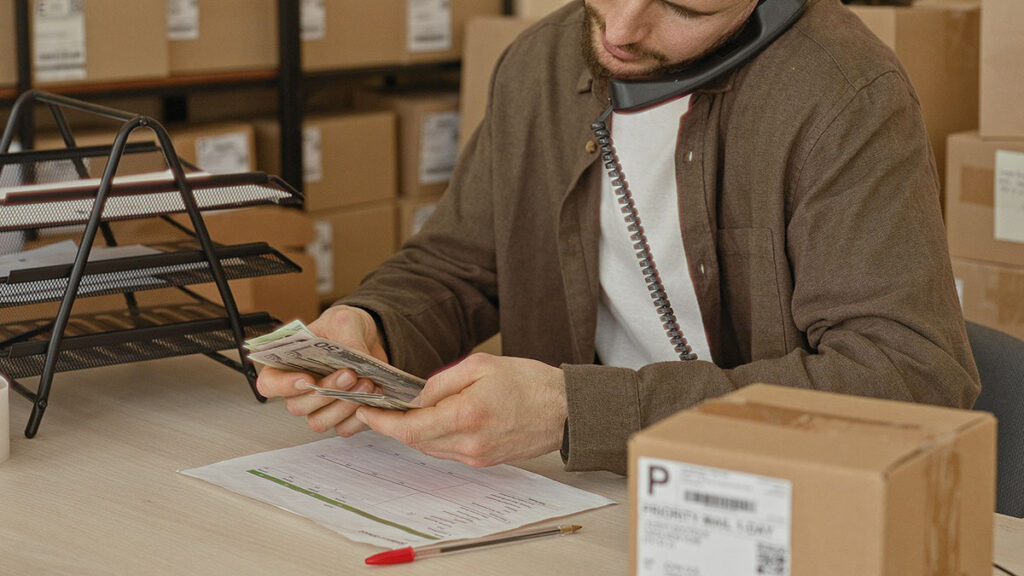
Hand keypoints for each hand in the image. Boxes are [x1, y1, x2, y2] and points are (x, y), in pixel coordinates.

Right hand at [255, 305, 387, 435]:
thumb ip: (348, 338)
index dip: (283, 386)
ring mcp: (319, 406)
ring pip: (319, 421)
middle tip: (349, 374)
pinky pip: (343, 428)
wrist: (369, 338)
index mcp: (288, 363)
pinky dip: (358, 416)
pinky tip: (371, 396)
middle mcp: (299, 390)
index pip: (270, 383)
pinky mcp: (341, 415)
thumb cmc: (344, 327)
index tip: (307, 379)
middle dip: (326, 392)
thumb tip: (359, 358)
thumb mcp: (345, 320)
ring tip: (366, 383)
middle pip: (297, 406)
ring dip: (343, 406)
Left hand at [355, 353, 567, 466]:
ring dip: (413, 433)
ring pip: (430, 448)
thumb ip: (442, 382)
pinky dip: (433, 437)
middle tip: (377, 408)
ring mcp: (477, 456)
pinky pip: (448, 451)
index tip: (365, 412)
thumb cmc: (529, 382)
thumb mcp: (481, 365)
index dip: (382, 422)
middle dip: (393, 426)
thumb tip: (415, 396)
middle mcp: (469, 444)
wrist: (565, 410)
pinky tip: (432, 421)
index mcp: (466, 416)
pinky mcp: (484, 461)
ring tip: (403, 412)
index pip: (410, 428)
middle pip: (415, 441)